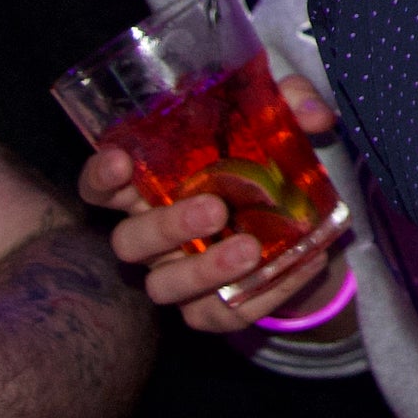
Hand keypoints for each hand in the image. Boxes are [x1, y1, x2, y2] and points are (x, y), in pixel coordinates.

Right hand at [80, 72, 356, 338]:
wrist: (305, 226)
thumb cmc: (267, 164)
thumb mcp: (280, 123)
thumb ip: (292, 104)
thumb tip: (316, 114)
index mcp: (153, 187)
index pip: (103, 187)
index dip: (101, 177)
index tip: (121, 163)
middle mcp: (155, 236)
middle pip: (128, 242)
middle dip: (165, 228)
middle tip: (214, 210)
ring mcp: (179, 276)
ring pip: (164, 287)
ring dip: (203, 271)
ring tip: (250, 250)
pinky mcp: (213, 310)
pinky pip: (225, 313)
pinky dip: (266, 292)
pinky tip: (302, 264)